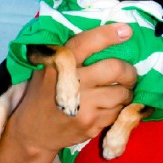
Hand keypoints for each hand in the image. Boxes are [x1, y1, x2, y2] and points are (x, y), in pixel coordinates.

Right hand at [12, 22, 138, 152]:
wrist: (33, 132)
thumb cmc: (43, 94)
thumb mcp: (47, 68)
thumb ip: (70, 53)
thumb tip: (104, 36)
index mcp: (60, 64)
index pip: (87, 43)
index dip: (109, 35)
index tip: (127, 30)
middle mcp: (73, 84)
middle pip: (115, 69)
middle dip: (129, 71)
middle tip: (128, 73)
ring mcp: (83, 107)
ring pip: (122, 94)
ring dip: (126, 92)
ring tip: (119, 91)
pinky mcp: (91, 125)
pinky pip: (118, 112)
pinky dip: (119, 108)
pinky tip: (109, 106)